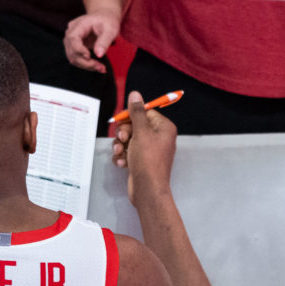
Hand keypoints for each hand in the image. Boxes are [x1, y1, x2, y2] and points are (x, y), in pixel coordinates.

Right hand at [64, 10, 119, 71]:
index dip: (79, 50)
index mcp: (80, 24)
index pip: (73, 38)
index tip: (89, 57)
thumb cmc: (107, 21)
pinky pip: (76, 59)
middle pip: (72, 51)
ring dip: (86, 66)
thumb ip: (104, 41)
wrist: (104, 18)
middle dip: (86, 62)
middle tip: (101, 68)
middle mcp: (71, 32)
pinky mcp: (73, 47)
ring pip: (73, 58)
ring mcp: (70, 40)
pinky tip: (96, 66)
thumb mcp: (110, 29)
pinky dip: (86, 64)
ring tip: (101, 68)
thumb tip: (99, 55)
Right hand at [120, 91, 176, 206]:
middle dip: (124, 133)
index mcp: (164, 128)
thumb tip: (135, 95)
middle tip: (123, 139)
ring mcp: (149, 150)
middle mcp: (158, 138)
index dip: (131, 117)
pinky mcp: (141, 161)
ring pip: (129, 140)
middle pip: (135, 126)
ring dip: (121, 145)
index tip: (122, 121)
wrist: (147, 189)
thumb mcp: (141, 132)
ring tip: (121, 153)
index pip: (145, 113)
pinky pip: (128, 152)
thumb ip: (136, 112)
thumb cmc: (149, 163)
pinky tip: (123, 163)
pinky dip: (122, 156)